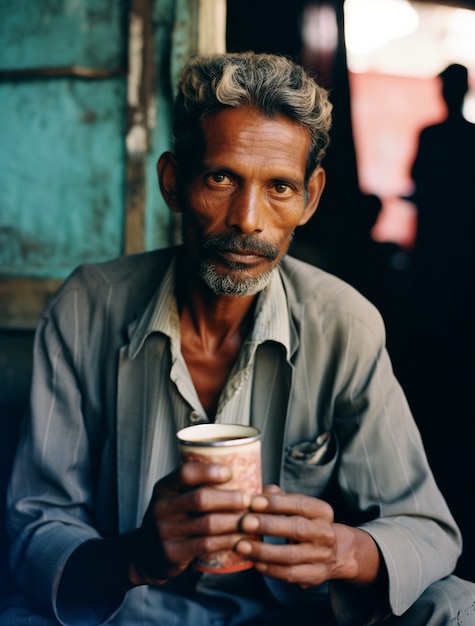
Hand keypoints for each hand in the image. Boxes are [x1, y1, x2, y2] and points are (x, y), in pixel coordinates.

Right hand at [128, 461, 251, 585]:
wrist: (144, 554)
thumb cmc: (172, 519)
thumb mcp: (173, 498)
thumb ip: (196, 487)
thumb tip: (243, 473)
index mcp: (164, 488)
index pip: (186, 473)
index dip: (209, 471)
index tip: (230, 472)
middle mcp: (162, 508)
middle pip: (201, 498)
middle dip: (230, 498)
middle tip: (251, 499)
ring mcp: (166, 532)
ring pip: (208, 524)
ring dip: (235, 521)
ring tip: (252, 518)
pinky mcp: (173, 553)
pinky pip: (206, 545)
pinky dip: (228, 540)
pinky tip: (241, 538)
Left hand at [235, 485, 379, 587]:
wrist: (333, 552)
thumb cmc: (305, 523)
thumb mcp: (297, 507)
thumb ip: (280, 497)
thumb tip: (263, 491)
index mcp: (322, 512)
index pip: (299, 504)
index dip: (276, 503)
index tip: (253, 501)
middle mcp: (325, 533)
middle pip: (296, 529)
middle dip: (268, 525)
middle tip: (244, 523)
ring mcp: (321, 557)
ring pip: (291, 555)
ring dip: (263, 551)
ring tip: (241, 546)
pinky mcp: (314, 576)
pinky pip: (290, 574)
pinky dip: (270, 569)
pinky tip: (255, 562)